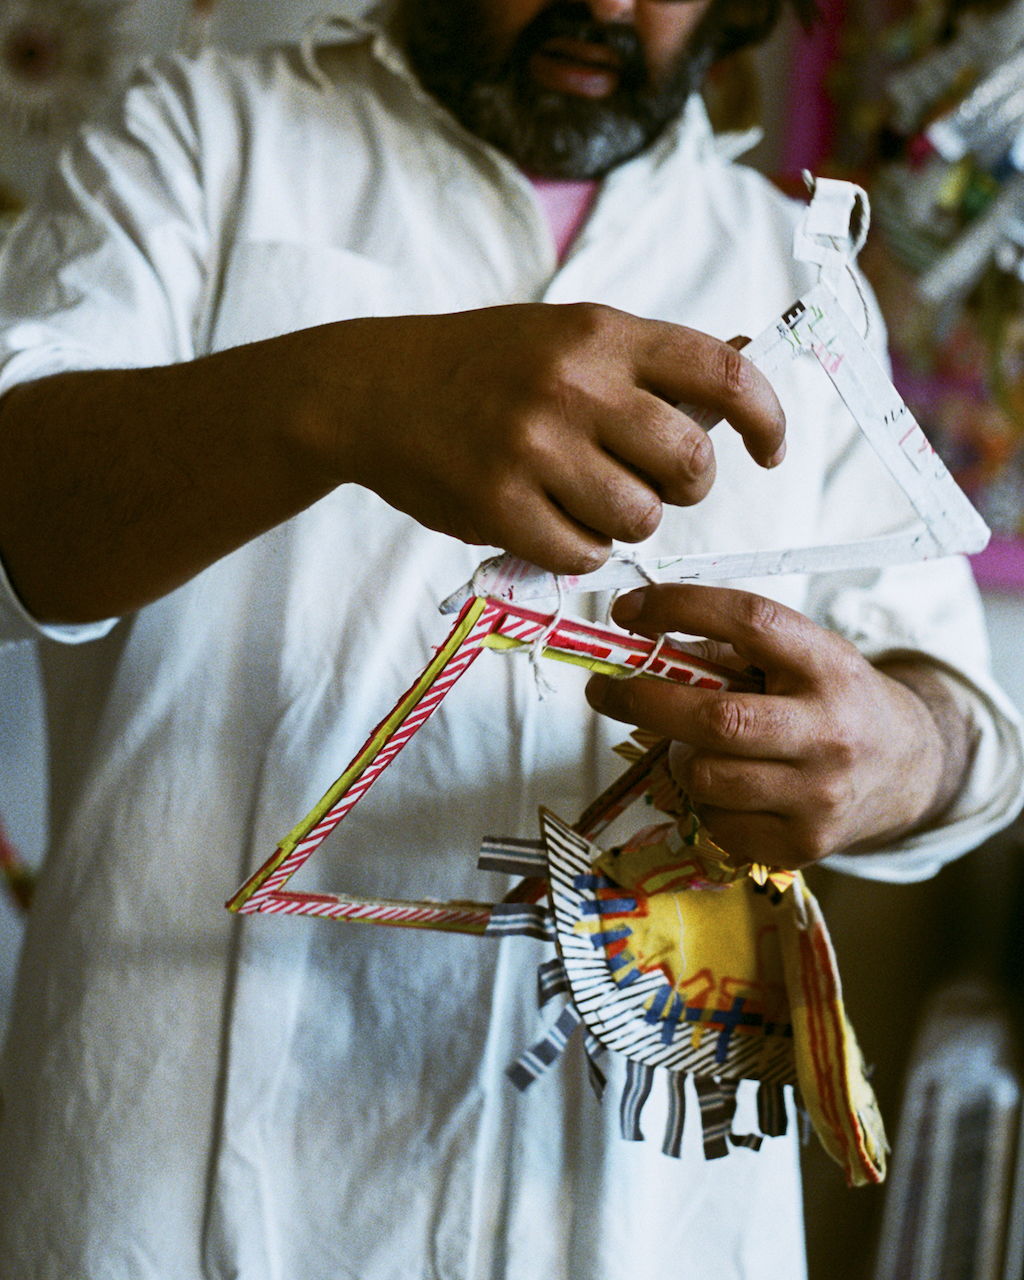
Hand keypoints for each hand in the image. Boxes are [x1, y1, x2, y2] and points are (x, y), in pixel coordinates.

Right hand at [324, 303, 784, 574]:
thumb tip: (744, 371)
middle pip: (691, 464)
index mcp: (602, 332)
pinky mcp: (499, 504)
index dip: (766, 420)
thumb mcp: (567, 334)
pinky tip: (551, 522)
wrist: (374, 389)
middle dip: (686, 487)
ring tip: (588, 500)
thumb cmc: (484, 365)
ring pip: (642, 519)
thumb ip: (648, 361)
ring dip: (628, 522)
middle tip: (651, 481)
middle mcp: (574, 384)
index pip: (723, 376)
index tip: (769, 452)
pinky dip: (579, 550)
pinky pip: (583, 554)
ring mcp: (534, 447)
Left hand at [584, 585, 966, 868]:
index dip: (681, 608)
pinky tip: (731, 784)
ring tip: (696, 744)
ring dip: (680, 756)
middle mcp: (829, 731)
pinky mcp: (802, 844)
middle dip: (643, 700)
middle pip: (717, 718)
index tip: (627, 611)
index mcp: (828, 665)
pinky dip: (706, 800)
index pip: (751, 620)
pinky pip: (716, 820)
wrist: (906, 767)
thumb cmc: (830, 699)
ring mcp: (818, 795)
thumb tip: (635, 644)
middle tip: (604, 689)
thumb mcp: (799, 656)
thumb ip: (727, 650)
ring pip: (705, 777)